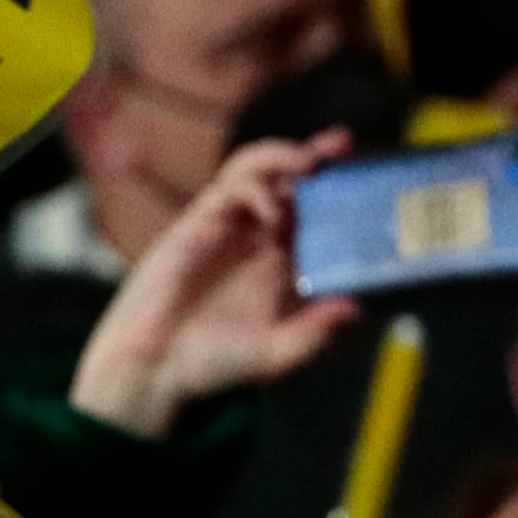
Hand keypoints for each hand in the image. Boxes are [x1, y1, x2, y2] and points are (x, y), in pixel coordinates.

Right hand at [72, 133, 358, 438]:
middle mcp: (255, 239)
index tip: (363, 175)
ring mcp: (227, 227)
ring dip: (283, 156)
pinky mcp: (197, 222)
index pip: (314, 214)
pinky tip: (271, 210)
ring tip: (308, 162)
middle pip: (290, 181)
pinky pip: (229, 185)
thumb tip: (354, 308)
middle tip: (341, 148)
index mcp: (279, 265)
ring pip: (257, 171)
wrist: (154, 369)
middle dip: (316, 158)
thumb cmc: (211, 365)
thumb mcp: (276, 354)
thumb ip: (315, 333)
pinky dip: (255, 185)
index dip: (337, 191)